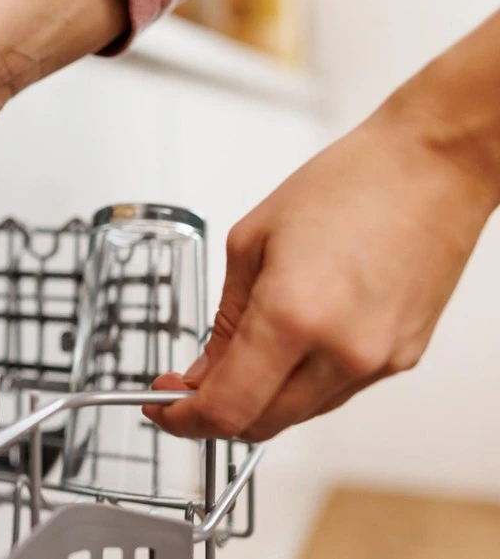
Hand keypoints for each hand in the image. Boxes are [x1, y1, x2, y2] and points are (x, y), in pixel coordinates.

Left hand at [145, 98, 497, 441]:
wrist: (431, 168)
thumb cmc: (349, 185)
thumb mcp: (251, 242)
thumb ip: (225, 319)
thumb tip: (204, 370)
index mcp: (294, 317)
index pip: (227, 408)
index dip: (184, 419)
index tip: (162, 407)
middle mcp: (341, 352)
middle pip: (260, 425)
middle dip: (213, 415)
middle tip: (185, 386)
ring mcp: (376, 362)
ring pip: (297, 415)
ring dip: (256, 402)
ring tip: (231, 363)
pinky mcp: (401, 359)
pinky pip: (333, 394)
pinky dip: (296, 386)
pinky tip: (282, 352)